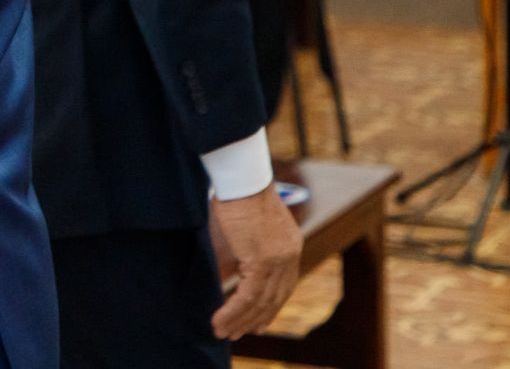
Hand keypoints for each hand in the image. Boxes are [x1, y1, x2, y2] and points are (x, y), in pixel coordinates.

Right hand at [210, 185, 302, 340]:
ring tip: (224, 333)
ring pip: (260, 302)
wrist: (241, 177)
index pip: (284, 284)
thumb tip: (227, 271)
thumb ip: (243, 250)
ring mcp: (278, 259)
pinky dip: (233, 312)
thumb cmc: (238, 192)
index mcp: (290, 244)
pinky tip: (220, 321)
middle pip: (275, 297)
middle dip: (257, 318)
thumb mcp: (245, 226)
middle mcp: (289, 254)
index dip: (271, 305)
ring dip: (240, 321)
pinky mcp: (262, 260)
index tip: (260, 320)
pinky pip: (247, 296)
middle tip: (243, 333)